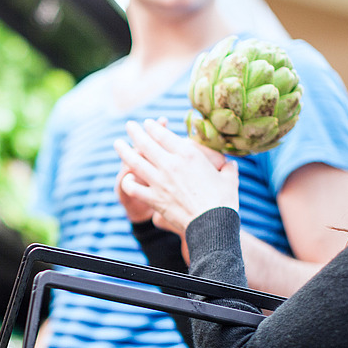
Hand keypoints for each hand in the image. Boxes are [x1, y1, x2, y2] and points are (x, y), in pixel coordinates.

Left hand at [114, 119, 238, 235]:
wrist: (213, 224)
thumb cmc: (224, 201)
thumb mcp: (229, 178)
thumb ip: (227, 168)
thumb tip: (230, 164)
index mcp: (188, 154)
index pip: (164, 135)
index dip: (153, 127)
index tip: (147, 123)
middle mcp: (170, 164)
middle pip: (146, 143)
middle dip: (135, 132)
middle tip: (129, 125)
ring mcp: (159, 181)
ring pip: (134, 161)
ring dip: (124, 151)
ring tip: (117, 143)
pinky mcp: (154, 198)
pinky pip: (133, 188)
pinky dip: (127, 182)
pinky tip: (126, 178)